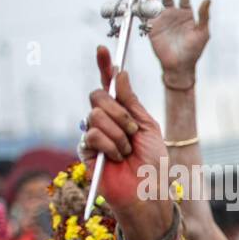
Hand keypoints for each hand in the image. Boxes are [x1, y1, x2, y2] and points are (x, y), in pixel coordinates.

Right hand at [83, 48, 170, 238]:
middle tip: (133, 132)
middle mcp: (105, 120)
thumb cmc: (153, 163)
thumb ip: (132, 102)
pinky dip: (110, 146)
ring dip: (118, 134)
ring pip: (95, 115)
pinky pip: (92, 134)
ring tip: (127, 151)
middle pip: (98, 95)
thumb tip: (120, 74)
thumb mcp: (149, 127)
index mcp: (122, 112)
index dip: (104, 66)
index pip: (109, 85)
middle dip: (119, 112)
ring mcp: (93, 134)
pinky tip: (116, 159)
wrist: (148, 191)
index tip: (104, 48)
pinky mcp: (85, 150)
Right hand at [145, 0, 210, 85]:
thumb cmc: (193, 51)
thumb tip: (208, 0)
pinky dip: (141, 0)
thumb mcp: (202, 33)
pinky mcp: (151, 24)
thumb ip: (204, 16)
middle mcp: (173, 12)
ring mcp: (161, 17)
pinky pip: (145, 10)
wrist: (178, 66)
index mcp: (187, 13)